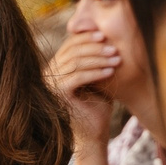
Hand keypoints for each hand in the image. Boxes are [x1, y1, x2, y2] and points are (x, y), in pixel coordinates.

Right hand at [47, 26, 120, 148]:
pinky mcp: (58, 94)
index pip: (69, 45)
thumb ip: (92, 57)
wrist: (94, 134)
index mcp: (55, 67)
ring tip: (117, 58)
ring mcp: (51, 84)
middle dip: (95, 47)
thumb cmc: (97, 104)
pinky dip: (96, 72)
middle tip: (114, 47)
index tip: (105, 35)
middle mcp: (48, 74)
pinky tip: (111, 71)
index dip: (86, 37)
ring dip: (99, 59)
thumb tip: (99, 30)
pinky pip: (78, 77)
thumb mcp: (96, 75)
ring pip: (76, 62)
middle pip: (71, 51)